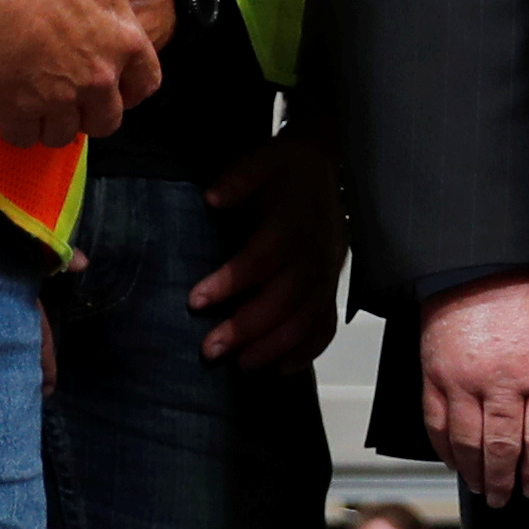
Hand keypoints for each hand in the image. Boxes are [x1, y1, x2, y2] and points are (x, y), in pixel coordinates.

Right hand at [0, 0, 168, 142]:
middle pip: (105, 120)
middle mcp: (98, 76)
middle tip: (72, 108)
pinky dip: (16, 129)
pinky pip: (22, 136)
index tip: (117, 91)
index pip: (145, 84)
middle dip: (91, 118)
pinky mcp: (16, 107)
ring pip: (62, 134)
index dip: (131, 91)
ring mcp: (58, 96)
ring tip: (37, 113)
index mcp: (125, 42)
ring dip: (52, 126)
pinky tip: (7, 115)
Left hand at [192, 129, 350, 370]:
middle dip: (249, 327)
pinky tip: (282, 368)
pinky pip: (326, 324)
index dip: (232, 282)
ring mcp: (328, 274)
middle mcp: (316, 253)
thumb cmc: (288, 169)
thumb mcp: (263, 160)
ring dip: (275, 346)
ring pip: (307, 318)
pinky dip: (308, 349)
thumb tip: (213, 199)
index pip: (263, 258)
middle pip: (286, 298)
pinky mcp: (333, 286)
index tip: (195, 301)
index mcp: (295, 222)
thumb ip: (239, 178)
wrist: (331, 166)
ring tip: (241, 365)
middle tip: (211, 350)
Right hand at [422, 271, 528, 504]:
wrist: (484, 260)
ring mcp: (463, 379)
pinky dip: (443, 447)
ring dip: (475, 471)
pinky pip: (435, 421)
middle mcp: (502, 381)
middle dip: (506, 480)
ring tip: (482, 488)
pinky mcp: (433, 373)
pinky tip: (453, 461)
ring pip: (467, 441)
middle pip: (503, 447)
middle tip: (507, 499)